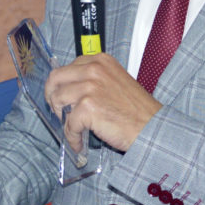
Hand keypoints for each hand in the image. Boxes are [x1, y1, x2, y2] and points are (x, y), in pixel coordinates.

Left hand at [44, 54, 161, 152]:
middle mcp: (93, 69)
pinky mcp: (88, 107)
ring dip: (62, 119)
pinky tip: (79, 143)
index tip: (60, 97)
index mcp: (100, 61)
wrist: (152, 127)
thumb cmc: (136, 110)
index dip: (59, 85)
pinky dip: (71, 137)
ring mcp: (90, 87)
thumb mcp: (115, 81)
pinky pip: (68, 124)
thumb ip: (93, 80)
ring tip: (72, 130)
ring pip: (58, 101)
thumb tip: (68, 90)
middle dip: (52, 97)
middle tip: (58, 112)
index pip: (66, 68)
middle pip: (55, 79)